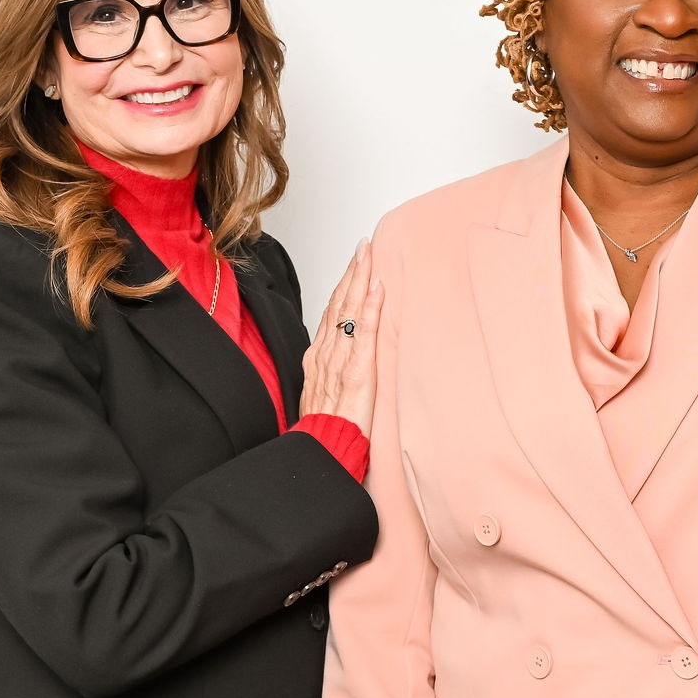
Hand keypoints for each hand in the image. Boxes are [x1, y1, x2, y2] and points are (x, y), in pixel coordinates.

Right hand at [300, 240, 382, 434]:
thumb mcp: (326, 395)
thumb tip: (345, 360)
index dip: (343, 286)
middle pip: (339, 304)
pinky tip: (378, 288)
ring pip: (349, 311)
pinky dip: (372, 308)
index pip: (332, 312)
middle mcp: (326, 353)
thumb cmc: (326, 429)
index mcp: (319, 357)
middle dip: (352, 272)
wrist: (322, 451)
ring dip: (360, 279)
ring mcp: (340, 361)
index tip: (354, 263)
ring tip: (369, 254)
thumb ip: (334, 373)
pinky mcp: (357, 372)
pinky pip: (365, 334)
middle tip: (364, 245)